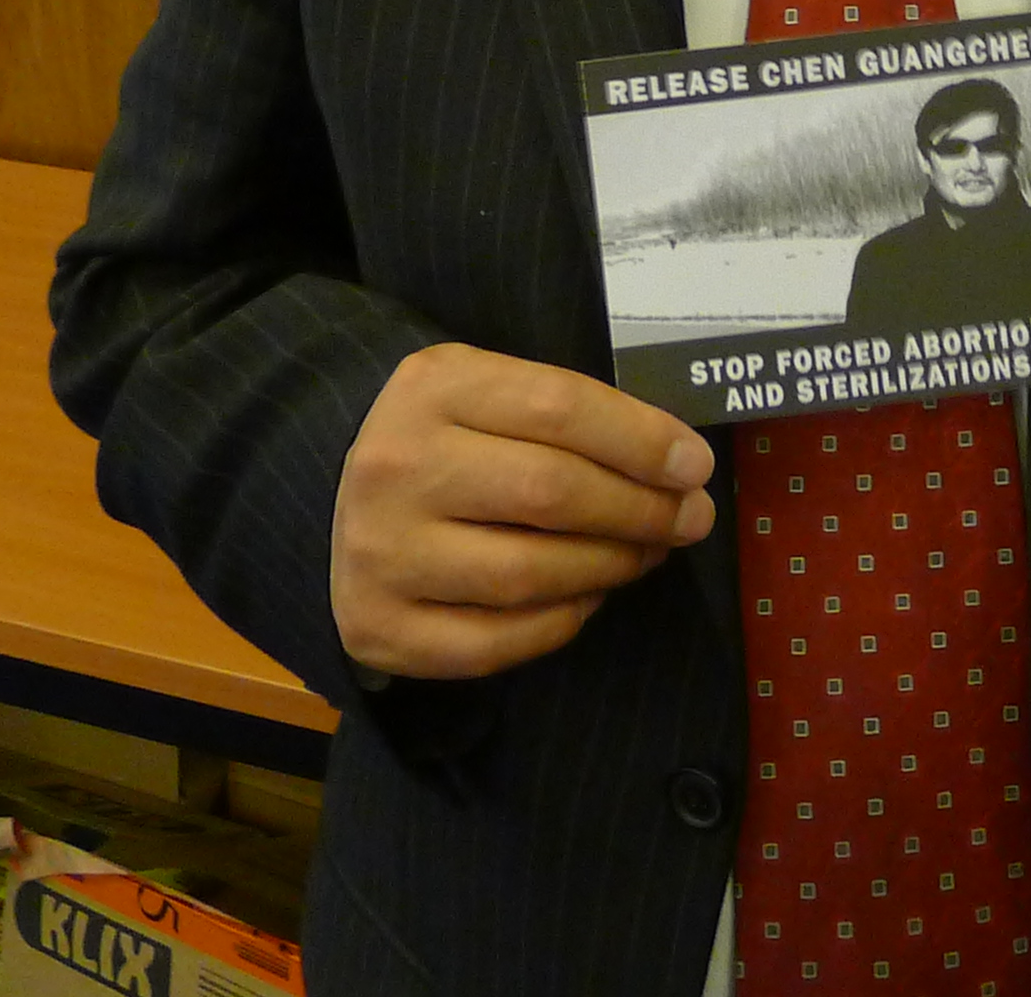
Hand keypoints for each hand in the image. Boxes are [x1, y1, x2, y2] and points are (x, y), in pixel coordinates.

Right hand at [330, 342, 715, 678]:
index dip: (641, 440)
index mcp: (434, 387)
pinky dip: (559, 623)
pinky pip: (493, 643)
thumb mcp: (492, 389)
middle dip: (639, 510)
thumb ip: (572, 413)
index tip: (696, 466)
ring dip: (609, 567)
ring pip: (527, 574)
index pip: (559, 407)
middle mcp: (397, 467)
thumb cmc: (446, 434)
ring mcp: (381, 554)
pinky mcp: (378, 628)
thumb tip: (679, 467)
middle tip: (690, 520)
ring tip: (646, 555)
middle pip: (549, 492)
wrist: (334, 495)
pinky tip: (588, 597)